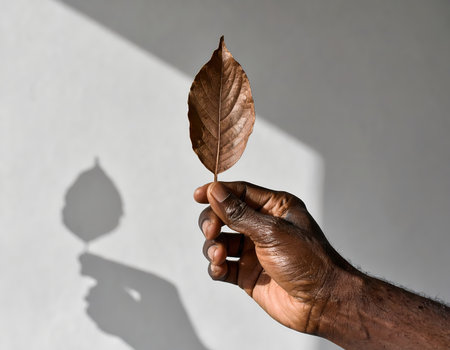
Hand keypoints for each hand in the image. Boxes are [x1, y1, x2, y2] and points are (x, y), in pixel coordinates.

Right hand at [194, 181, 356, 333]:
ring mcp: (253, 251)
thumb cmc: (308, 260)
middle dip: (212, 222)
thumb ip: (239, 213)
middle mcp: (262, 226)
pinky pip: (222, 266)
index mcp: (274, 207)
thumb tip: (215, 191)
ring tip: (219, 254)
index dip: (217, 192)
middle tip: (211, 231)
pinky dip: (216, 266)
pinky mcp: (247, 273)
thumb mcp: (271, 231)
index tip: (197, 195)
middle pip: (224, 215)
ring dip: (213, 246)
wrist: (322, 302)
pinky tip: (220, 268)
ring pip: (219, 241)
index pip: (240, 192)